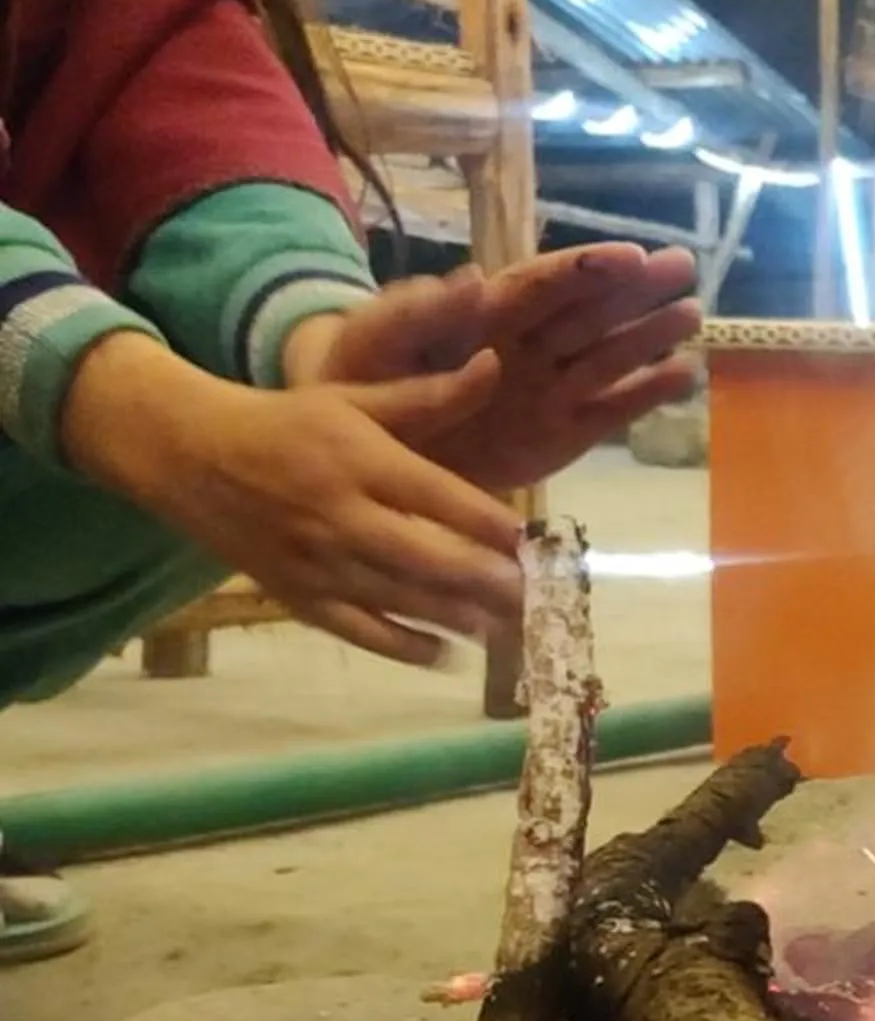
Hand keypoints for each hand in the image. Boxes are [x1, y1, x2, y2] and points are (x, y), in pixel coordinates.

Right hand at [61, 333, 522, 666]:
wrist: (192, 455)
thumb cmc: (287, 423)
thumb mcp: (353, 397)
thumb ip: (428, 396)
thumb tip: (493, 366)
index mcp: (360, 459)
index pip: (439, 497)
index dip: (491, 525)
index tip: (534, 543)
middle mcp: (342, 514)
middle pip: (427, 558)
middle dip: (486, 583)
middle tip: (535, 600)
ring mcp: (318, 562)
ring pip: (400, 600)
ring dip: (458, 618)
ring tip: (508, 629)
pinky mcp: (298, 597)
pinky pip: (360, 631)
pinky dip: (404, 646)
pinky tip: (447, 655)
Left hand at [290, 243, 702, 493]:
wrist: (363, 445)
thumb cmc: (361, 381)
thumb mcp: (372, 341)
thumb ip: (420, 312)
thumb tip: (475, 277)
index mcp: (484, 314)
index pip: (541, 285)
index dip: (584, 270)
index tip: (627, 255)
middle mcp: (528, 345)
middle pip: (589, 311)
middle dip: (635, 290)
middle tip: (682, 265)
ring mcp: (549, 390)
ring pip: (608, 355)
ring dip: (650, 336)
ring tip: (693, 315)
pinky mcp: (561, 434)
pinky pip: (610, 411)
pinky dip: (645, 395)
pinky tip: (683, 376)